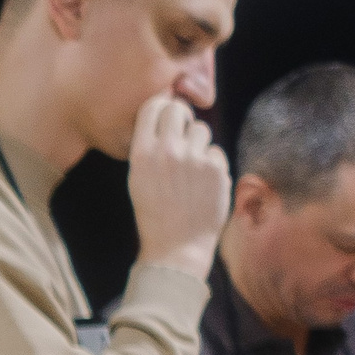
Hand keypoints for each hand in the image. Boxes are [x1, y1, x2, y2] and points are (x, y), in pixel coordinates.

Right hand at [127, 93, 231, 272]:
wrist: (175, 248)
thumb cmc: (154, 214)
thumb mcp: (138, 179)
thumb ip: (148, 147)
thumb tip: (166, 116)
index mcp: (142, 153)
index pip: (153, 106)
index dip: (162, 107)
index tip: (166, 117)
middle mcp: (167, 150)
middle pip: (179, 109)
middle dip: (182, 120)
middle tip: (182, 139)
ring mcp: (194, 159)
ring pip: (201, 129)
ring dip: (198, 144)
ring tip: (191, 170)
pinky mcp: (216, 169)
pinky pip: (216, 152)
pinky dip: (212, 165)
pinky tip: (202, 185)